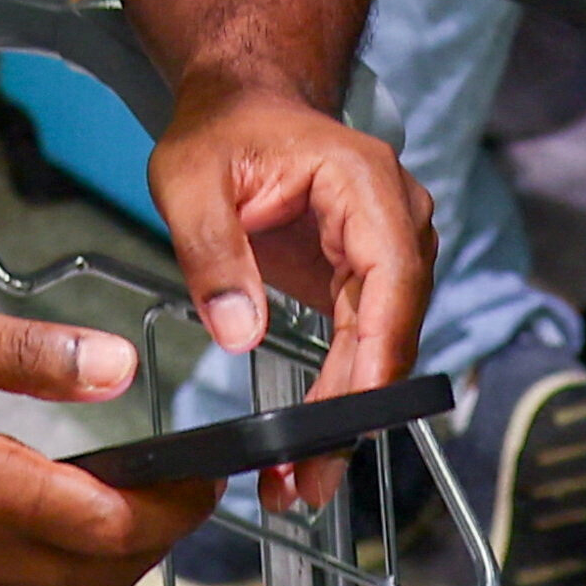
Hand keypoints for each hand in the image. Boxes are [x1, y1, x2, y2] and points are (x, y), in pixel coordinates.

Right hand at [0, 291, 216, 585]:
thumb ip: (26, 353)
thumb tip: (117, 365)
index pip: (114, 524)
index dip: (175, 506)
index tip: (204, 475)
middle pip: (98, 575)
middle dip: (152, 539)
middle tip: (171, 490)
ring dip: (96, 562)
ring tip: (106, 504)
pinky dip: (34, 574)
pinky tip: (18, 523)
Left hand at [148, 81, 436, 516]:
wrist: (241, 105)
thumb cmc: (220, 130)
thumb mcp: (190, 180)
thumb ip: (212, 252)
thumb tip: (238, 332)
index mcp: (365, 184)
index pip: (391, 280)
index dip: (377, 355)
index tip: (351, 416)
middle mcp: (396, 221)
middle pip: (391, 329)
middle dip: (354, 408)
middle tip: (307, 477)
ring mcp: (388, 251)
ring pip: (380, 348)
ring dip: (346, 415)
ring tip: (301, 480)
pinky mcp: (366, 280)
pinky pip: (361, 345)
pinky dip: (338, 394)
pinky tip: (308, 443)